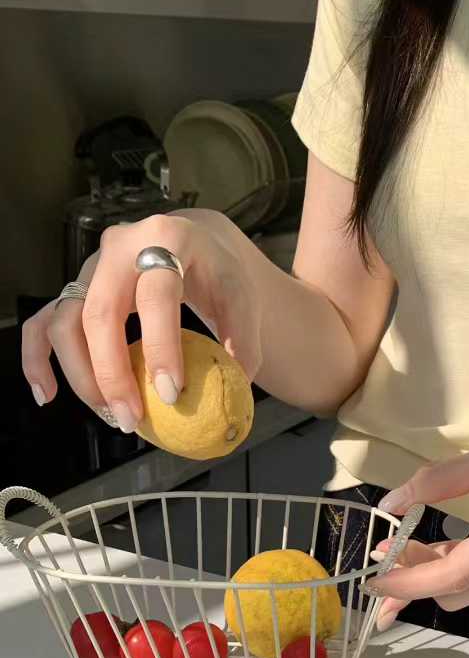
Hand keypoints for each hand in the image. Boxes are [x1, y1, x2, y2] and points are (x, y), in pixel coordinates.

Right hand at [21, 213, 261, 430]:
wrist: (196, 243)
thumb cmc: (219, 272)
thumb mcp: (242, 294)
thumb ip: (243, 336)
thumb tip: (236, 380)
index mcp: (166, 238)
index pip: (156, 296)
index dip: (161, 347)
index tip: (171, 394)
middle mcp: (119, 248)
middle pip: (100, 314)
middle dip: (113, 373)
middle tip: (133, 418)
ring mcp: (91, 268)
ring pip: (65, 323)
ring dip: (82, 375)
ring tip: (112, 414)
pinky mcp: (76, 289)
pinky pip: (42, 323)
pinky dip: (37, 359)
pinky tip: (47, 395)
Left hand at [367, 411, 468, 629]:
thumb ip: (439, 481)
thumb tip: (391, 504)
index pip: (456, 573)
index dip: (412, 579)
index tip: (374, 578)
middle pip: (457, 589)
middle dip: (414, 577)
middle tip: (381, 550)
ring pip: (468, 588)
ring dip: (431, 574)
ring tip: (399, 547)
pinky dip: (452, 569)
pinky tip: (431, 549)